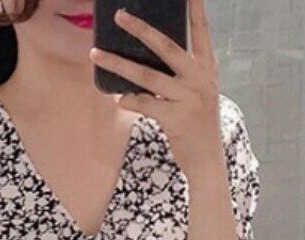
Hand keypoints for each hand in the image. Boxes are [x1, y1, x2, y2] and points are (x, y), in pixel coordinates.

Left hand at [89, 0, 222, 178]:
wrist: (207, 160)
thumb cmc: (198, 123)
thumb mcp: (199, 92)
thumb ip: (184, 72)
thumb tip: (150, 53)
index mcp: (207, 68)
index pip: (201, 31)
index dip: (196, 10)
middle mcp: (199, 79)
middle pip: (166, 47)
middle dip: (141, 29)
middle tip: (120, 16)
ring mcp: (188, 98)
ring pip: (148, 76)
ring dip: (119, 65)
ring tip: (97, 55)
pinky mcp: (175, 119)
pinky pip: (145, 104)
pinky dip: (130, 100)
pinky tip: (118, 98)